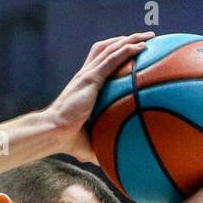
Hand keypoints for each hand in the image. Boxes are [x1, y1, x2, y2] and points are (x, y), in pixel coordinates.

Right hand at [46, 32, 154, 163]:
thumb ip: (103, 147)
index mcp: (85, 86)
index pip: (99, 62)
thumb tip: (115, 165)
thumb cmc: (67, 140)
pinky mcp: (90, 78)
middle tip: (146, 40)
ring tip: (149, 37)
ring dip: (130, 39)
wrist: (53, 132)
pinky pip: (112, 59)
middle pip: (106, 48)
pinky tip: (143, 47)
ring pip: (110, 48)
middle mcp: (85, 75)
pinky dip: (127, 50)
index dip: (115, 54)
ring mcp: (87, 75)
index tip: (132, 53)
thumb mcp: (90, 143)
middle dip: (126, 40)